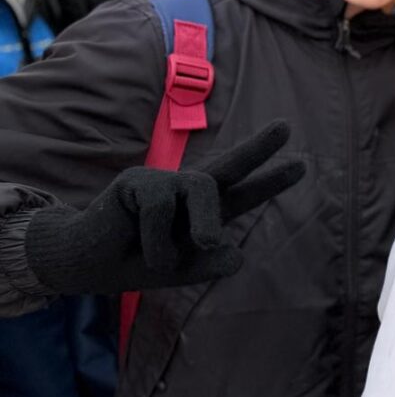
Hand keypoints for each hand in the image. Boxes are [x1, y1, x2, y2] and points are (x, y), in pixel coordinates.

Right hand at [25, 120, 305, 296]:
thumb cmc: (140, 262)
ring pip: (203, 190)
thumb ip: (212, 264)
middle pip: (230, 165)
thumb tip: (236, 254)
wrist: (90, 265)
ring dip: (200, 228)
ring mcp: (165, 181)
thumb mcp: (184, 269)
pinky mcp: (138, 180)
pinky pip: (160, 210)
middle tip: (286, 126)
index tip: (301, 164)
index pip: (244, 193)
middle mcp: (189, 191)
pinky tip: (137, 244)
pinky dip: (154, 240)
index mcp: (206, 212)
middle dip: (259, 147)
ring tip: (167, 260)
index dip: (271, 180)